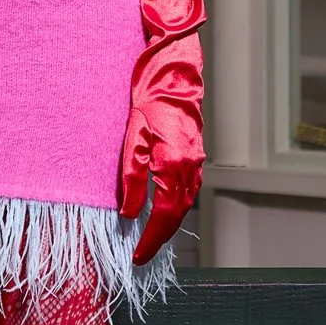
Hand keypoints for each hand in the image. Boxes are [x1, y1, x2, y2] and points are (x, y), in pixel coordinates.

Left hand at [118, 35, 202, 266]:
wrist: (173, 68)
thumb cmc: (151, 96)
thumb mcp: (132, 137)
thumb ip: (132, 179)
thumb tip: (130, 213)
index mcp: (175, 165)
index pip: (165, 215)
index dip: (151, 239)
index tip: (137, 256)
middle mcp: (191, 166)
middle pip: (178, 214)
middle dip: (159, 238)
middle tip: (142, 255)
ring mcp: (196, 159)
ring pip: (185, 202)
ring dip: (169, 224)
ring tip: (150, 238)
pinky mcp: (194, 151)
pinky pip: (188, 188)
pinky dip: (176, 205)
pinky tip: (164, 208)